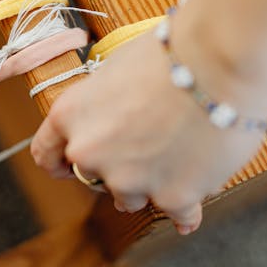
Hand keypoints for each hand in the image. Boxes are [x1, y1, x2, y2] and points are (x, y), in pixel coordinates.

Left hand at [30, 32, 266, 234]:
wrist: (219, 58)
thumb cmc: (170, 53)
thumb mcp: (116, 69)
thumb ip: (103, 105)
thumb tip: (112, 119)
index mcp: (70, 116)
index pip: (47, 154)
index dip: (59, 162)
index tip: (67, 168)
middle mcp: (90, 152)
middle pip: (93, 177)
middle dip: (115, 167)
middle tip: (147, 145)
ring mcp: (129, 179)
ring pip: (132, 197)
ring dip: (150, 183)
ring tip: (179, 153)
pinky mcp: (172, 197)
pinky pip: (177, 212)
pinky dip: (186, 205)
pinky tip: (195, 188)